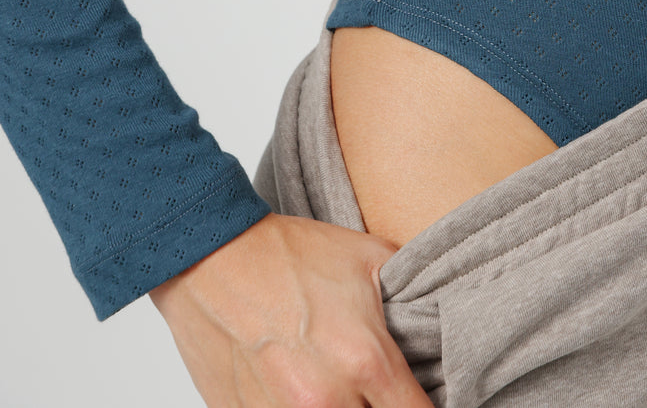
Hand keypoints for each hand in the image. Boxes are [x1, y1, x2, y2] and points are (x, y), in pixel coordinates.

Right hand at [149, 211, 435, 405]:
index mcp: (366, 361)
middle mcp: (327, 400)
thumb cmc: (288, 254)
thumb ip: (408, 299)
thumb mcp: (368, 257)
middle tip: (373, 391)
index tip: (419, 402)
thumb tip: (435, 322)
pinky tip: (297, 388)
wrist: (211, 256)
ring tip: (334, 386)